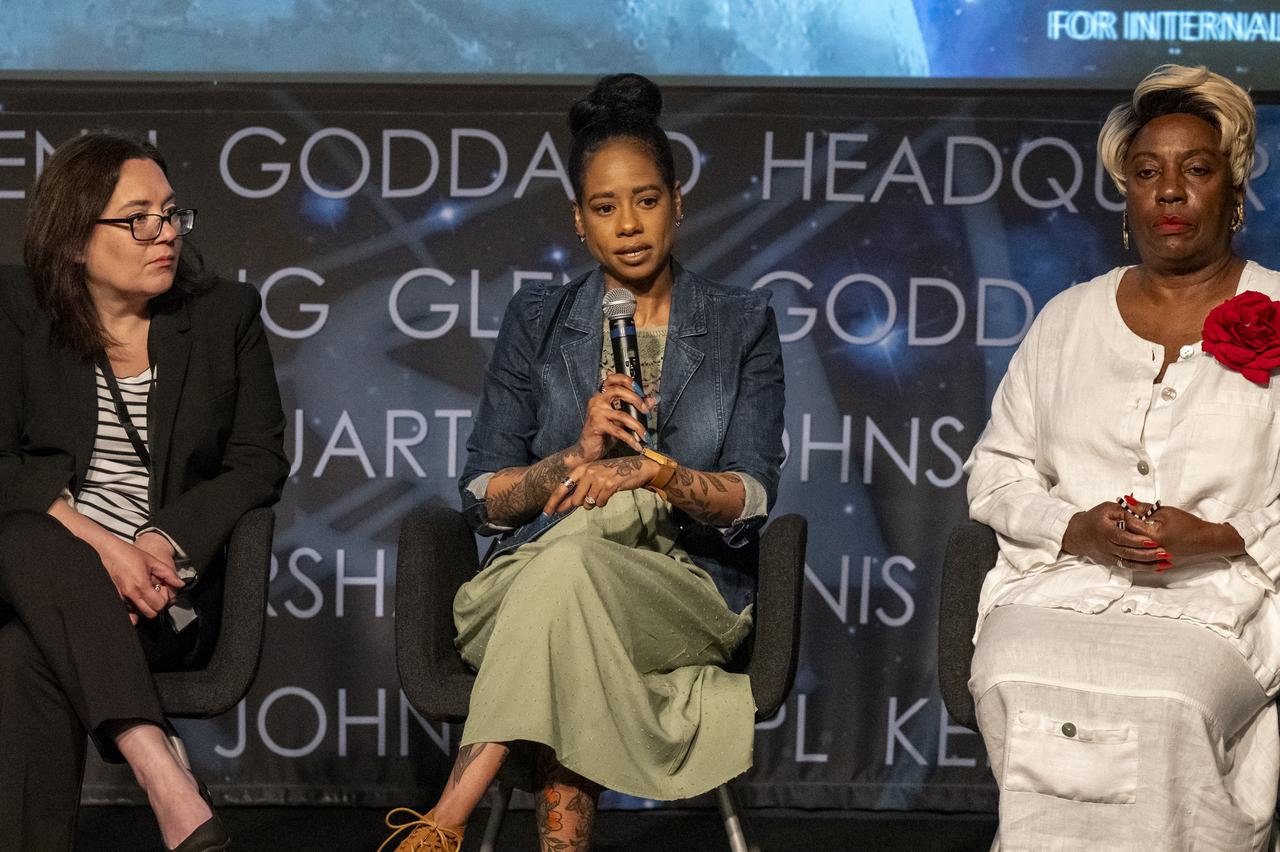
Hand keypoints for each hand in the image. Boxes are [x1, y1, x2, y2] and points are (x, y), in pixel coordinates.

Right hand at [99, 536, 182, 623]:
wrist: (111, 552)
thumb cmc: (130, 554)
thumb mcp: (153, 561)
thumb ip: (169, 574)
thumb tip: (180, 584)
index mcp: (141, 585)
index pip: (159, 605)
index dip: (165, 598)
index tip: (163, 588)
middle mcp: (131, 594)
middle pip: (150, 613)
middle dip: (157, 605)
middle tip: (157, 592)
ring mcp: (122, 597)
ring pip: (140, 614)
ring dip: (147, 606)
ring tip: (148, 592)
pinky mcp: (117, 597)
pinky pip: (128, 612)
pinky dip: (136, 609)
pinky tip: (140, 599)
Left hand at [542, 455, 658, 514]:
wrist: (637, 468)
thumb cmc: (613, 474)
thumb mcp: (594, 478)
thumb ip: (578, 492)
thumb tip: (561, 507)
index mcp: (581, 469)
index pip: (562, 487)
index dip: (553, 502)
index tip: (546, 514)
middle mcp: (588, 471)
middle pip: (576, 500)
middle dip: (583, 504)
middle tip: (594, 497)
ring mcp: (598, 478)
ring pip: (589, 503)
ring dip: (595, 502)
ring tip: (604, 492)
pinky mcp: (609, 485)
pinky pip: (600, 502)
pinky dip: (604, 501)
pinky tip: (610, 493)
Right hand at [577, 373, 654, 461]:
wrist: (588, 449)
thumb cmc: (605, 432)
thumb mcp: (622, 419)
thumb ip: (636, 407)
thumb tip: (654, 399)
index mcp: (602, 395)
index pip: (612, 379)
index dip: (627, 380)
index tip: (640, 390)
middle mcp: (597, 400)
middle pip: (618, 391)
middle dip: (636, 400)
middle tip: (646, 411)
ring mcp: (595, 412)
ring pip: (622, 415)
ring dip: (637, 426)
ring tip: (645, 435)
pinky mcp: (596, 425)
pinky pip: (618, 431)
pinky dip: (630, 439)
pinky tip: (637, 445)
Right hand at [1061, 501, 1166, 569]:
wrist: (1078, 535)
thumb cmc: (1094, 519)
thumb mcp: (1107, 508)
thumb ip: (1125, 510)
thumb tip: (1143, 511)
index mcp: (1105, 531)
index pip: (1122, 538)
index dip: (1137, 540)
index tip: (1152, 541)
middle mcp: (1106, 546)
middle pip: (1128, 553)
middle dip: (1148, 555)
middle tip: (1165, 553)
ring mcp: (1109, 556)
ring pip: (1130, 563)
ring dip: (1149, 565)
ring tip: (1166, 563)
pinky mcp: (1112, 562)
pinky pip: (1129, 566)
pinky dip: (1143, 568)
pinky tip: (1157, 568)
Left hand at [1123, 498, 1244, 566]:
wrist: (1205, 540)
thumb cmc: (1188, 525)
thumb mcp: (1166, 512)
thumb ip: (1145, 508)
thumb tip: (1128, 501)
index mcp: (1153, 536)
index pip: (1130, 524)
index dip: (1126, 513)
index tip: (1124, 506)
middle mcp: (1151, 550)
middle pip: (1128, 536)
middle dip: (1125, 525)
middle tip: (1126, 516)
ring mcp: (1153, 558)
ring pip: (1132, 546)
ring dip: (1130, 535)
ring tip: (1132, 526)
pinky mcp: (1156, 561)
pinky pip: (1140, 554)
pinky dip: (1136, 545)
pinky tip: (1137, 537)